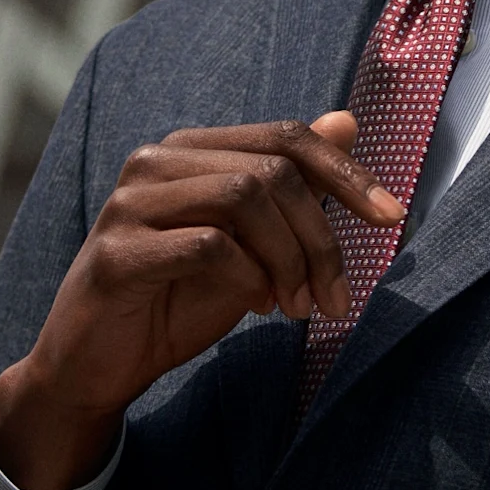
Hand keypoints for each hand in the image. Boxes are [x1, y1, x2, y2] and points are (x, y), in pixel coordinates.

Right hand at [0, 112, 401, 489]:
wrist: (97, 369)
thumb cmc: (177, 300)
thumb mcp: (253, 244)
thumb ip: (293, 186)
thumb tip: (348, 120)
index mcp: (193, 150)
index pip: (288, 137)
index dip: (347, 173)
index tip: (392, 218)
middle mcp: (157, 160)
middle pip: (273, 170)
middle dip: (321, 237)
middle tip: (334, 296)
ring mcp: (131, 202)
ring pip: (244, 197)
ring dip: (289, 258)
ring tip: (297, 305)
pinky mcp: (116, 251)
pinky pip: (207, 244)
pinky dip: (248, 277)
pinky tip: (256, 306)